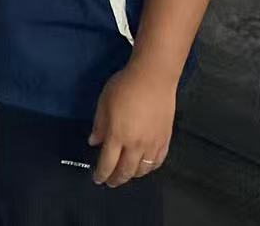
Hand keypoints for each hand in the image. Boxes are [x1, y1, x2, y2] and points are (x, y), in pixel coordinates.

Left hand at [88, 61, 175, 186]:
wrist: (153, 78)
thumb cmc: (124, 86)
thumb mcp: (104, 103)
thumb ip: (99, 125)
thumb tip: (94, 142)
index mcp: (117, 136)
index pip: (108, 163)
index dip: (101, 174)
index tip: (97, 179)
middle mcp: (136, 145)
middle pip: (126, 171)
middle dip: (116, 179)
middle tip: (110, 182)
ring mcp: (153, 144)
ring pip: (143, 170)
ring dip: (132, 175)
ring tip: (126, 174)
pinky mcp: (165, 140)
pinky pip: (158, 161)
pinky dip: (150, 168)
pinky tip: (145, 166)